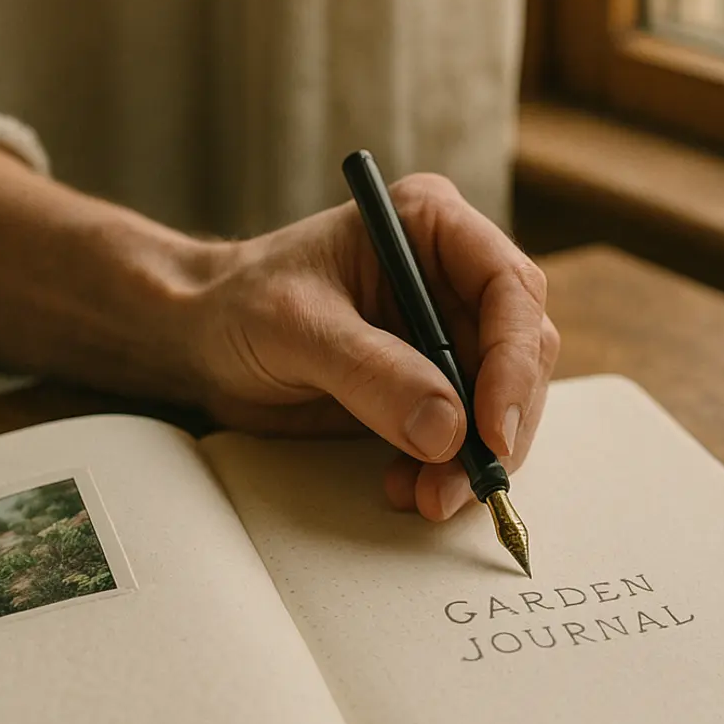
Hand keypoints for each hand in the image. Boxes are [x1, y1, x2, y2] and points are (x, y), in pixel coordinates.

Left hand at [190, 174, 560, 519]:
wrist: (202, 339)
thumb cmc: (239, 303)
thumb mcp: (298, 328)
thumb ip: (373, 373)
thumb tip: (448, 431)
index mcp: (432, 226)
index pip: (510, 289)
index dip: (513, 360)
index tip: (491, 427)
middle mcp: (455, 275)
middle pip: (521, 352)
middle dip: (498, 424)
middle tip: (464, 482)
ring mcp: (450, 331)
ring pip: (503, 400)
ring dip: (476, 459)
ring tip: (428, 497)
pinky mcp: (435, 382)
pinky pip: (469, 432)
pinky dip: (449, 470)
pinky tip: (409, 488)